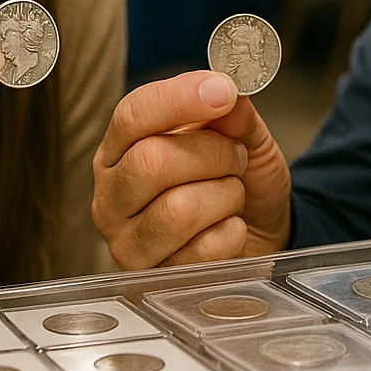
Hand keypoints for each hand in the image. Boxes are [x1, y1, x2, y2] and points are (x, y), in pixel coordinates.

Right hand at [92, 70, 290, 267]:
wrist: (258, 232)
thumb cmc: (238, 179)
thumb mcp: (242, 135)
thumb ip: (234, 113)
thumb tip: (225, 92)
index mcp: (120, 147)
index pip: (132, 115)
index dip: (179, 99)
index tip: (223, 92)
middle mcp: (111, 193)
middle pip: (150, 162)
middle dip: (212, 154)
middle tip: (235, 157)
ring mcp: (126, 240)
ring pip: (177, 210)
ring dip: (225, 195)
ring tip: (232, 192)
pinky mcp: (153, 278)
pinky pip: (201, 250)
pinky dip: (231, 233)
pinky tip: (228, 228)